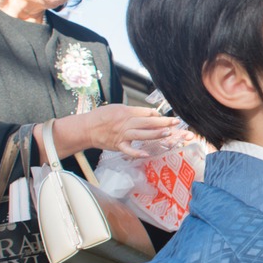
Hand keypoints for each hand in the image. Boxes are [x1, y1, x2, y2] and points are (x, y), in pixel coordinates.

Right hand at [42, 104, 181, 160]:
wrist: (87, 128)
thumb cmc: (102, 117)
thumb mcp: (118, 108)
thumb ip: (134, 111)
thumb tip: (151, 113)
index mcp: (127, 112)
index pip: (146, 113)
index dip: (158, 115)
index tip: (167, 118)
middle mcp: (126, 123)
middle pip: (148, 122)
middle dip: (163, 122)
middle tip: (176, 122)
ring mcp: (122, 135)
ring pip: (142, 134)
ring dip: (155, 134)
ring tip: (168, 133)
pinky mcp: (118, 145)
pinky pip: (129, 150)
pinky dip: (137, 152)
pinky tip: (147, 154)